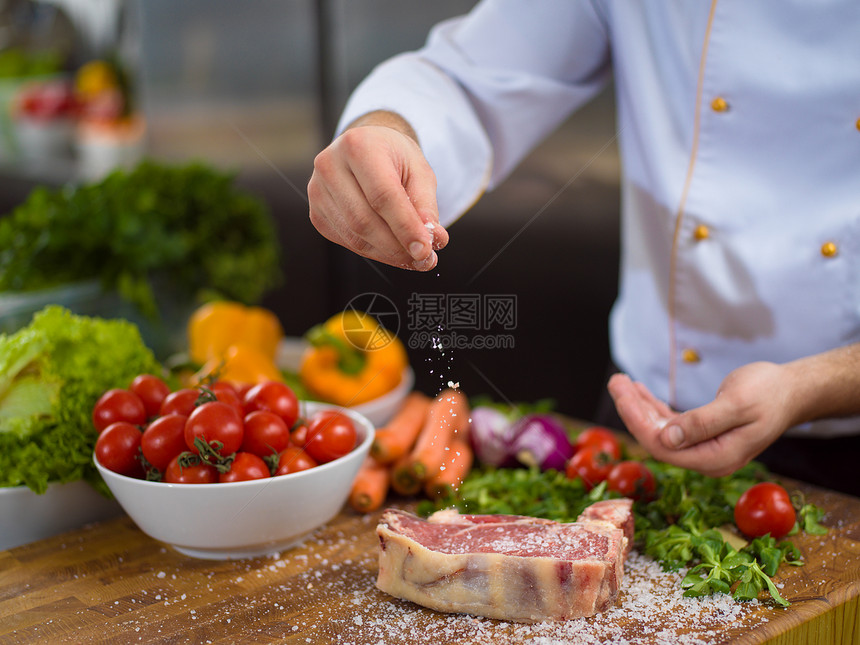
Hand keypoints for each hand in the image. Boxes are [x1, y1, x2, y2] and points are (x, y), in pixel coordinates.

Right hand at [307, 112, 448, 270]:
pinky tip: (393, 249)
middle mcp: (330, 166)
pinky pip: (347, 242)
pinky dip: (374, 251)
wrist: (367, 148)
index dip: (405, 227)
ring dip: (388, 254)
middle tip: (425, 259)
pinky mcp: (316, 214)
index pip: (382, 195)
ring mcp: (317, 191)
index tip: (426, 250)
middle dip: (397, 247)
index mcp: (358, 145)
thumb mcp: (419, 171)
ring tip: (414, 257)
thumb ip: (426, 205)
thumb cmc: (395, 158)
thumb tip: (433, 241)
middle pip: (364, 220)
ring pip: (355, 237)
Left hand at [607, 362, 799, 476]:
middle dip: (632, 410)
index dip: (638, 421)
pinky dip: (652, 407)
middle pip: (656, 439)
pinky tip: (638, 391)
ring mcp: (703, 449)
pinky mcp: (702, 436)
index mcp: (715, 458)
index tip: (622, 393)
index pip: (663, 446)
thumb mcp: (737, 404)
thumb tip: (668, 438)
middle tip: (615, 380)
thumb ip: (702, 423)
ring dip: (639, 406)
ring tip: (621, 381)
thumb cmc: (769, 393)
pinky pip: (669, 425)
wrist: (792, 391)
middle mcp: (706, 459)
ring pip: (660, 431)